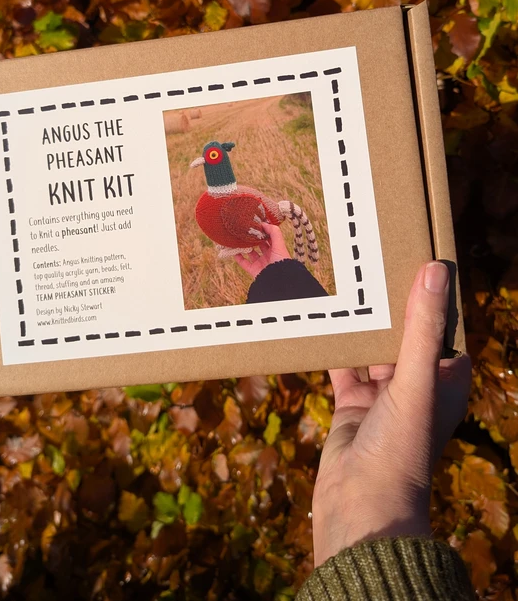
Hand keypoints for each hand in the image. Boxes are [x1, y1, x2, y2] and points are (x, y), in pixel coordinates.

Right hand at [233, 222, 290, 277]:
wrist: (279, 279)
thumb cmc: (282, 261)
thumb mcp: (280, 244)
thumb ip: (274, 232)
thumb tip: (264, 223)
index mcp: (276, 250)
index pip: (269, 238)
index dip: (264, 231)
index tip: (256, 224)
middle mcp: (268, 256)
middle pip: (259, 245)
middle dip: (253, 238)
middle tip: (246, 230)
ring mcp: (261, 263)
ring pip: (251, 253)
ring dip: (245, 247)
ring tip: (238, 238)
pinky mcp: (253, 270)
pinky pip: (244, 263)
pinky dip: (238, 257)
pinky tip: (234, 250)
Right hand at [312, 261, 470, 566]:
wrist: (361, 506)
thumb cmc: (400, 447)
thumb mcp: (416, 383)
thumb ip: (424, 329)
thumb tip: (435, 270)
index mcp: (446, 380)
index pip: (443, 327)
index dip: (432, 294)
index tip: (414, 256)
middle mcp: (418, 385)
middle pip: (405, 333)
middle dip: (389, 302)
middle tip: (370, 259)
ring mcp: (383, 395)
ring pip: (371, 347)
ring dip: (358, 322)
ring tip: (343, 282)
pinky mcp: (352, 403)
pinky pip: (342, 366)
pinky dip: (331, 345)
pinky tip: (316, 319)